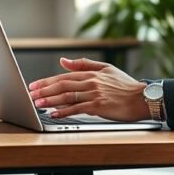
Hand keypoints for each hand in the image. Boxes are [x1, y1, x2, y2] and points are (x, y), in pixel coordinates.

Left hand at [28, 57, 148, 120]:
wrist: (142, 98)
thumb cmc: (126, 86)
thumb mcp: (106, 69)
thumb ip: (84, 64)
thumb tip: (63, 61)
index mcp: (90, 73)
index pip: (63, 76)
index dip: (46, 81)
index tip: (34, 85)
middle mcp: (90, 82)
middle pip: (62, 85)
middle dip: (44, 90)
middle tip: (30, 94)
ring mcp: (94, 94)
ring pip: (67, 96)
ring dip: (50, 100)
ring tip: (37, 103)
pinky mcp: (99, 106)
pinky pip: (77, 108)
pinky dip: (64, 111)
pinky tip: (54, 114)